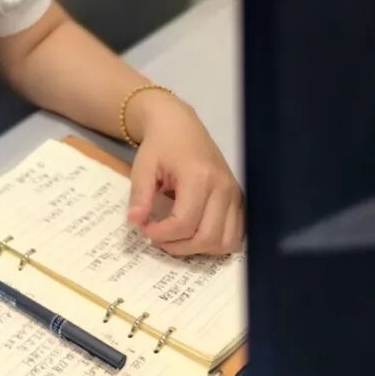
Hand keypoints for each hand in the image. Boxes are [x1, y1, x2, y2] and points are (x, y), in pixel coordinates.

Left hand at [126, 92, 244, 255]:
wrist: (180, 125)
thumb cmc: (160, 144)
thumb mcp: (143, 166)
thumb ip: (139, 195)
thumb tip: (135, 222)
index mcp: (199, 176)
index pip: (184, 223)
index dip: (160, 234)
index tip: (144, 227)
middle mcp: (223, 188)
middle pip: (207, 238)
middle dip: (178, 246)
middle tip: (158, 236)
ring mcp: (235, 195)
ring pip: (226, 242)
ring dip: (199, 249)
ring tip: (176, 237)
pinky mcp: (239, 200)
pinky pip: (235, 235)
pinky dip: (215, 243)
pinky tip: (194, 233)